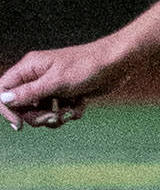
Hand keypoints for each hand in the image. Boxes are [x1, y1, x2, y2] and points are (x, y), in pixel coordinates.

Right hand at [0, 40, 127, 128]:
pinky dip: (69, 113)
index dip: (7, 109)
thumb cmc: (87, 67)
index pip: (3, 91)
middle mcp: (37, 76)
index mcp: (29, 68)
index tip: (19, 125)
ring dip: (55, 117)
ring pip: (42, 111)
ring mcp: (52, 86)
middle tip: (54, 118)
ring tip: (69, 113)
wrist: (118, 64)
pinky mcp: (68, 93)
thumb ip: (29, 93)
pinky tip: (80, 106)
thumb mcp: (56, 82)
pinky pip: (60, 110)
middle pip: (23, 106)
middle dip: (37, 117)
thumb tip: (4, 99)